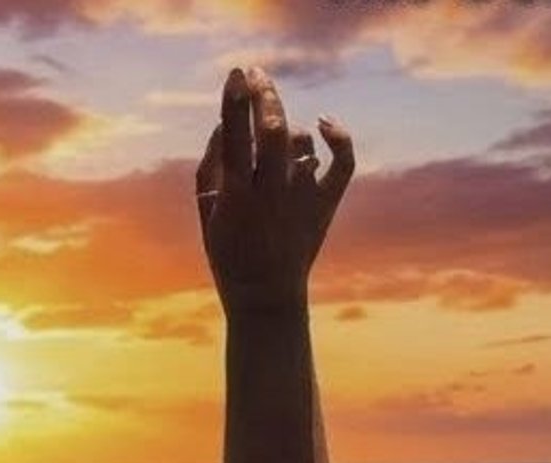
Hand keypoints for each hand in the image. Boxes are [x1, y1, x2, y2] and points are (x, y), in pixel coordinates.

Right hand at [196, 67, 353, 316]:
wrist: (265, 298)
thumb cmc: (230, 254)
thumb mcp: (207, 215)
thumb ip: (210, 168)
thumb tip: (224, 124)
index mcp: (237, 198)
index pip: (236, 138)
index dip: (236, 101)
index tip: (236, 75)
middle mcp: (272, 194)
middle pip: (273, 130)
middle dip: (265, 94)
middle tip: (256, 75)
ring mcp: (303, 199)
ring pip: (300, 141)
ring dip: (284, 130)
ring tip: (272, 141)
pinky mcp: (326, 205)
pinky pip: (343, 161)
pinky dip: (339, 136)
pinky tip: (325, 123)